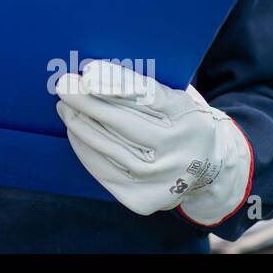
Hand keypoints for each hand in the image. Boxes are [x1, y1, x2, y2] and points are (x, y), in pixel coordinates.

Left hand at [55, 60, 252, 224]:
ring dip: (81, 126)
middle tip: (64, 86)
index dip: (114, 84)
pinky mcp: (144, 200)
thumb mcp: (175, 98)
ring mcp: (162, 180)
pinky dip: (85, 150)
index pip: (148, 96)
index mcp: (190, 117)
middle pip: (125, 123)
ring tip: (64, 108)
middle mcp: (179, 151)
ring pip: (110, 149)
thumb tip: (92, 74)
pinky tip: (74, 133)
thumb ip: (142, 87)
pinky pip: (105, 171)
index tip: (86, 72)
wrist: (208, 169)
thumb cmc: (180, 121)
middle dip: (88, 103)